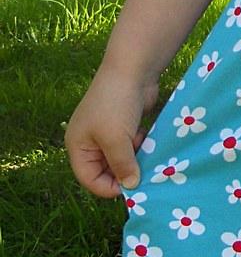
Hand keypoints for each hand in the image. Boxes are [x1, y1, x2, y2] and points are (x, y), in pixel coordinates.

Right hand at [65, 66, 159, 198]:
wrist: (132, 68)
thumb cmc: (117, 104)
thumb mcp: (116, 140)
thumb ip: (122, 166)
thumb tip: (131, 186)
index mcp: (78, 146)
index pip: (89, 179)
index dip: (108, 187)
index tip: (132, 186)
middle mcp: (90, 141)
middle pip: (106, 170)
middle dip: (123, 171)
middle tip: (142, 169)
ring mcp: (107, 132)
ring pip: (121, 158)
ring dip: (134, 157)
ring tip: (142, 146)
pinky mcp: (124, 124)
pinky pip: (131, 145)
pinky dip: (139, 145)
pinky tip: (145, 135)